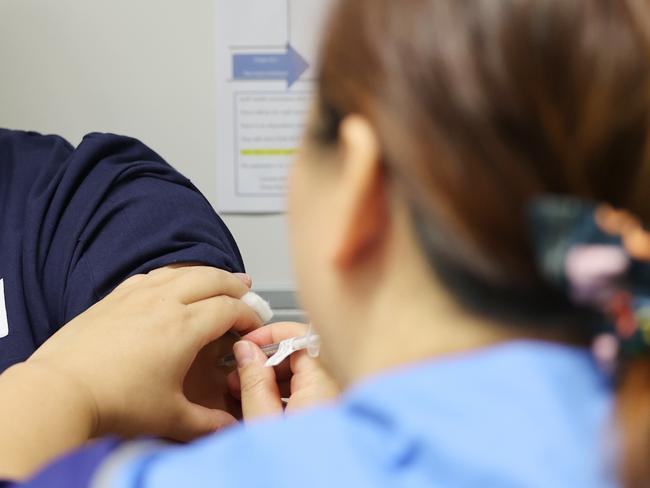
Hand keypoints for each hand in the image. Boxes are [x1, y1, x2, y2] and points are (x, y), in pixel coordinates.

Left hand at [27, 266, 261, 440]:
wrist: (61, 391)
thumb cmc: (112, 402)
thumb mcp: (170, 417)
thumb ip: (207, 422)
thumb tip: (229, 427)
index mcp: (184, 328)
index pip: (230, 308)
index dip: (249, 315)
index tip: (255, 325)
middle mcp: (164, 303)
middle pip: (213, 278)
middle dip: (235, 285)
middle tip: (248, 294)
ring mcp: (138, 295)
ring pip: (183, 271)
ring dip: (207, 274)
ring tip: (218, 280)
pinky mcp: (115, 297)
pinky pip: (152, 275)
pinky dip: (173, 275)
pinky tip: (173, 284)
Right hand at [227, 323, 339, 419]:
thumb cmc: (295, 475)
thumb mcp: (262, 424)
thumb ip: (254, 383)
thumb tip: (246, 351)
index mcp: (324, 385)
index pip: (301, 337)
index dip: (270, 335)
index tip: (248, 344)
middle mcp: (338, 391)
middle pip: (303, 355)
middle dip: (269, 360)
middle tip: (241, 374)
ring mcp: (339, 405)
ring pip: (307, 375)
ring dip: (277, 378)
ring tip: (247, 394)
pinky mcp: (336, 420)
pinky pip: (313, 395)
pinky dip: (289, 395)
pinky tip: (267, 409)